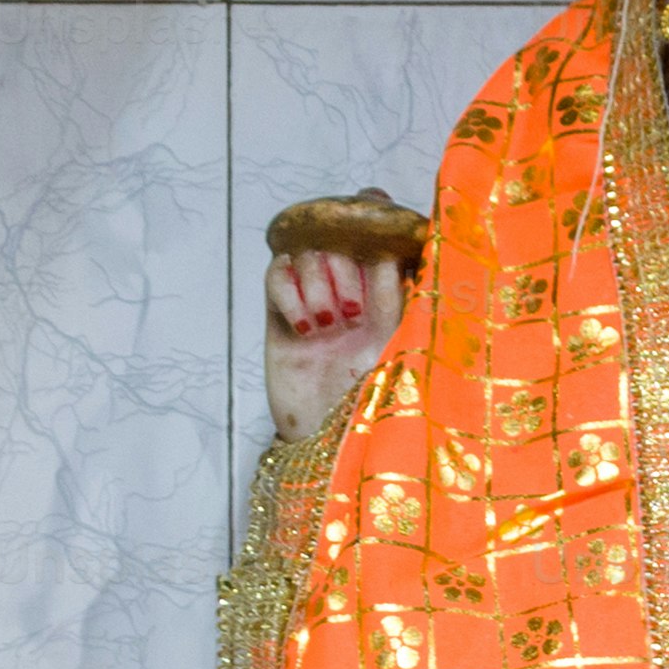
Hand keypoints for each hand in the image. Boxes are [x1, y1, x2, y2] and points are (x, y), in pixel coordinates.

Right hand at [265, 242, 400, 445]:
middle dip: (343, 270)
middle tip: (349, 313)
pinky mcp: (280, 314)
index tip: (377, 239)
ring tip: (327, 325)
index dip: (373, 231)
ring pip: (306, 252)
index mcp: (382, 293)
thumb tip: (388, 249)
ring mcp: (312, 299)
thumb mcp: (391, 343)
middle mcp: (348, 290)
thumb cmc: (367, 398)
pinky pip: (276, 274)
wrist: (328, 437)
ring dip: (316, 284)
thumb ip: (393, 296)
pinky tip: (304, 328)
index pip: (374, 239)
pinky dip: (288, 294)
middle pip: (335, 238)